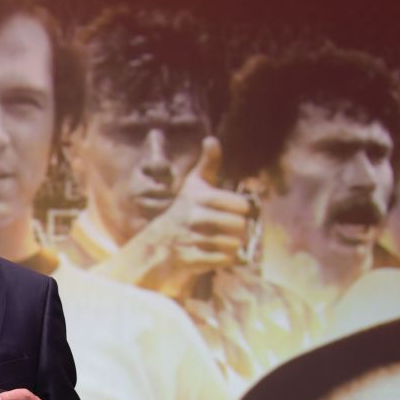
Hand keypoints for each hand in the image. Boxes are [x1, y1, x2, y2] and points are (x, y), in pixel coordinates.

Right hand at [110, 137, 252, 296]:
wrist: (158, 243)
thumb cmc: (184, 210)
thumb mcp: (194, 185)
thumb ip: (208, 164)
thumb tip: (211, 139)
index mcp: (199, 197)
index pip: (241, 205)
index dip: (241, 210)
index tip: (234, 211)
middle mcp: (193, 217)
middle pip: (239, 225)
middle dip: (239, 230)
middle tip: (230, 229)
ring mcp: (191, 239)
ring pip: (233, 244)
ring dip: (233, 245)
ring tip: (224, 241)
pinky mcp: (190, 259)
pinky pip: (223, 260)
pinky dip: (226, 259)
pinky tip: (219, 254)